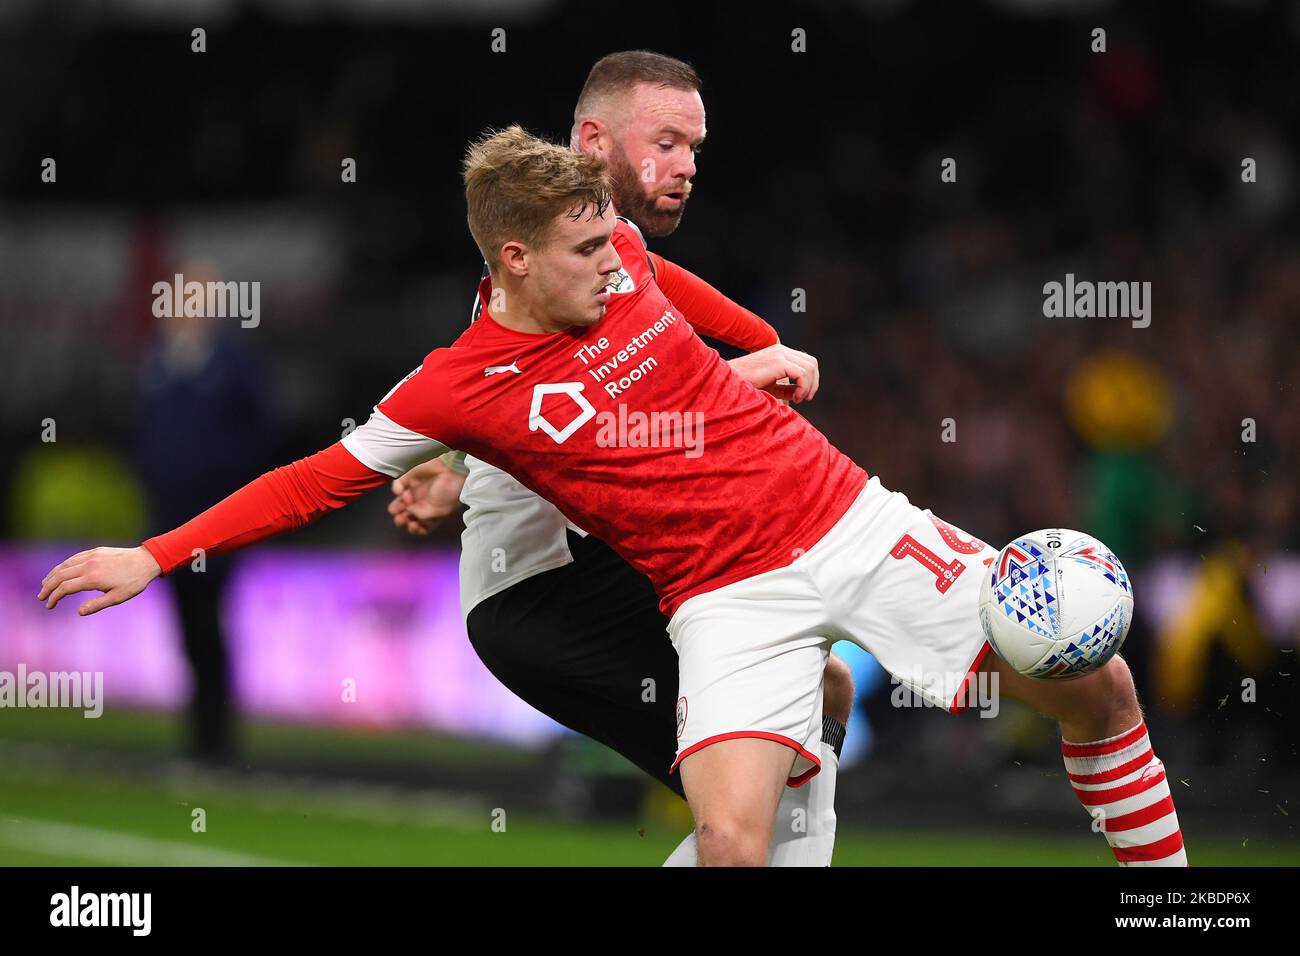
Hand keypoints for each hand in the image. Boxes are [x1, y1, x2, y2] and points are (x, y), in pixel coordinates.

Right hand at [38, 546, 161, 615]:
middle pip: (60, 576)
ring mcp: (91, 556)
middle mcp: (88, 565)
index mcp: (92, 578)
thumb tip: (78, 612)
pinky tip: (61, 571)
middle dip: (48, 587)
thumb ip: (97, 605)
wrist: (146, 560)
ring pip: (65, 565)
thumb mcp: (118, 597)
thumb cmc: (134, 582)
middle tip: (41, 597)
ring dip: (52, 575)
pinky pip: (74, 557)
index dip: (54, 597)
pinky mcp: (95, 551)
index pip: (65, 588)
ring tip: (45, 584)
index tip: (49, 605)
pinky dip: (63, 565)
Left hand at [388, 458, 466, 535]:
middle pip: (405, 517)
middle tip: (403, 517)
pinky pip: (398, 486)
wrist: (454, 473)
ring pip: (397, 504)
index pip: (418, 526)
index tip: (414, 525)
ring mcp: (415, 492)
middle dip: (401, 520)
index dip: (413, 528)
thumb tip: (409, 510)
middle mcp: (421, 504)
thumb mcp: (439, 512)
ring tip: (404, 503)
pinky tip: (402, 491)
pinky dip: (397, 489)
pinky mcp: (410, 479)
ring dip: (396, 507)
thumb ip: (421, 516)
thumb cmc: (451, 493)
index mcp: (430, 514)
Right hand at [728, 344, 819, 402]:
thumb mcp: (770, 386)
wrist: (729, 381)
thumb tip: (800, 393)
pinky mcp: (778, 362)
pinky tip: (794, 398)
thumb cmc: (745, 385)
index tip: (803, 395)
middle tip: (804, 398)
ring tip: (797, 399)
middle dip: (813, 383)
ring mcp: (780, 354)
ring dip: (808, 387)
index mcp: (779, 352)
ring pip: (809, 368)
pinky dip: (803, 388)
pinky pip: (802, 374)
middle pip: (812, 363)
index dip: (811, 379)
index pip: (806, 361)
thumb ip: (786, 387)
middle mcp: (781, 350)